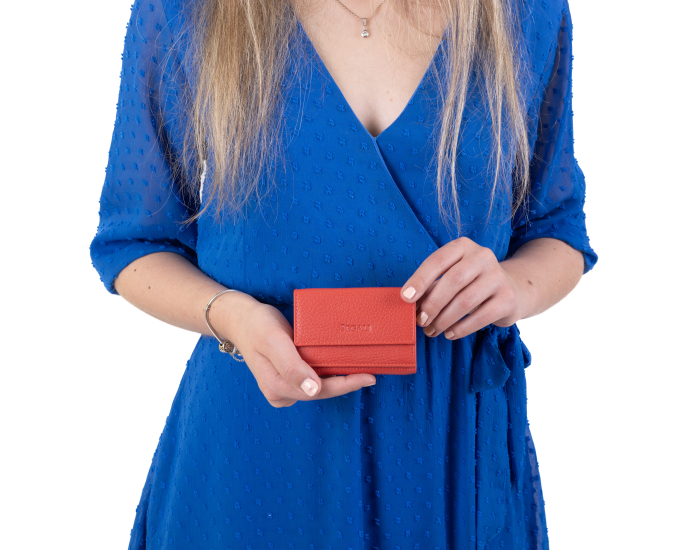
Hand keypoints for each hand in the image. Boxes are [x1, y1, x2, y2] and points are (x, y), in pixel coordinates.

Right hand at [213, 292, 376, 407]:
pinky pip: (311, 382)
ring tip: (360, 369)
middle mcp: (279, 393)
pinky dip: (326, 375)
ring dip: (337, 380)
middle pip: (321, 393)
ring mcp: (282, 389)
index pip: (320, 391)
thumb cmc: (258, 325)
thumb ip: (292, 366)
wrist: (241, 319)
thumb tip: (313, 390)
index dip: (346, 385)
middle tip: (371, 372)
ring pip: (317, 389)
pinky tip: (339, 366)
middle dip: (345, 383)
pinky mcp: (285, 381)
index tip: (369, 377)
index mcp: (277, 386)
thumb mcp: (274, 340)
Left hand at [400, 237, 525, 339]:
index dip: (420, 280)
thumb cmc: (470, 283)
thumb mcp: (451, 276)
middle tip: (421, 320)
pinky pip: (480, 317)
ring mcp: (498, 276)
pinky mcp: (508, 298)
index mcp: (463, 246)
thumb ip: (431, 286)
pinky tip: (450, 333)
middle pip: (453, 281)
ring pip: (466, 301)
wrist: (511, 289)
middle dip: (432, 304)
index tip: (406, 298)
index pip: (437, 261)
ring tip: (433, 330)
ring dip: (444, 319)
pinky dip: (461, 328)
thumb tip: (409, 303)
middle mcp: (483, 256)